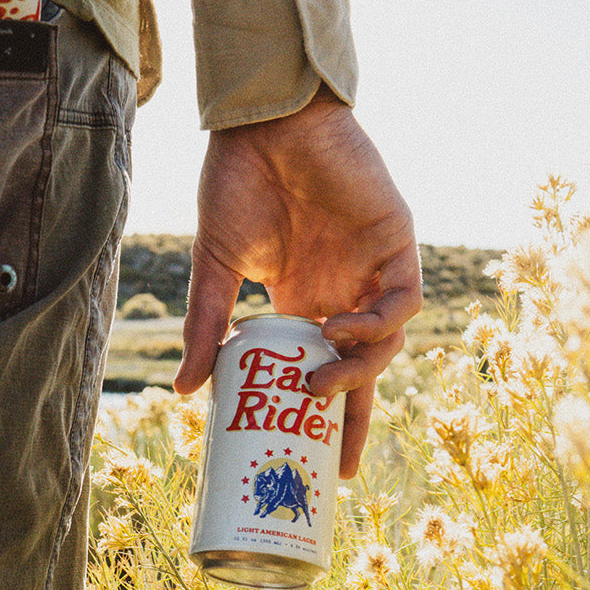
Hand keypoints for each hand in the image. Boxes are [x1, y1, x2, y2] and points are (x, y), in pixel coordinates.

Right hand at [173, 86, 421, 477]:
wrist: (263, 123)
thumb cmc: (238, 183)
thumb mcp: (217, 266)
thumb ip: (208, 327)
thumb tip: (184, 392)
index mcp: (305, 299)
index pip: (327, 370)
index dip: (331, 418)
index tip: (320, 466)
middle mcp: (345, 289)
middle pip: (366, 369)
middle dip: (354, 415)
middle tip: (331, 455)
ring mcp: (373, 266)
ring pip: (388, 341)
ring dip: (360, 370)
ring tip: (320, 379)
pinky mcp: (395, 239)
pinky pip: (405, 298)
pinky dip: (380, 323)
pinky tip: (343, 329)